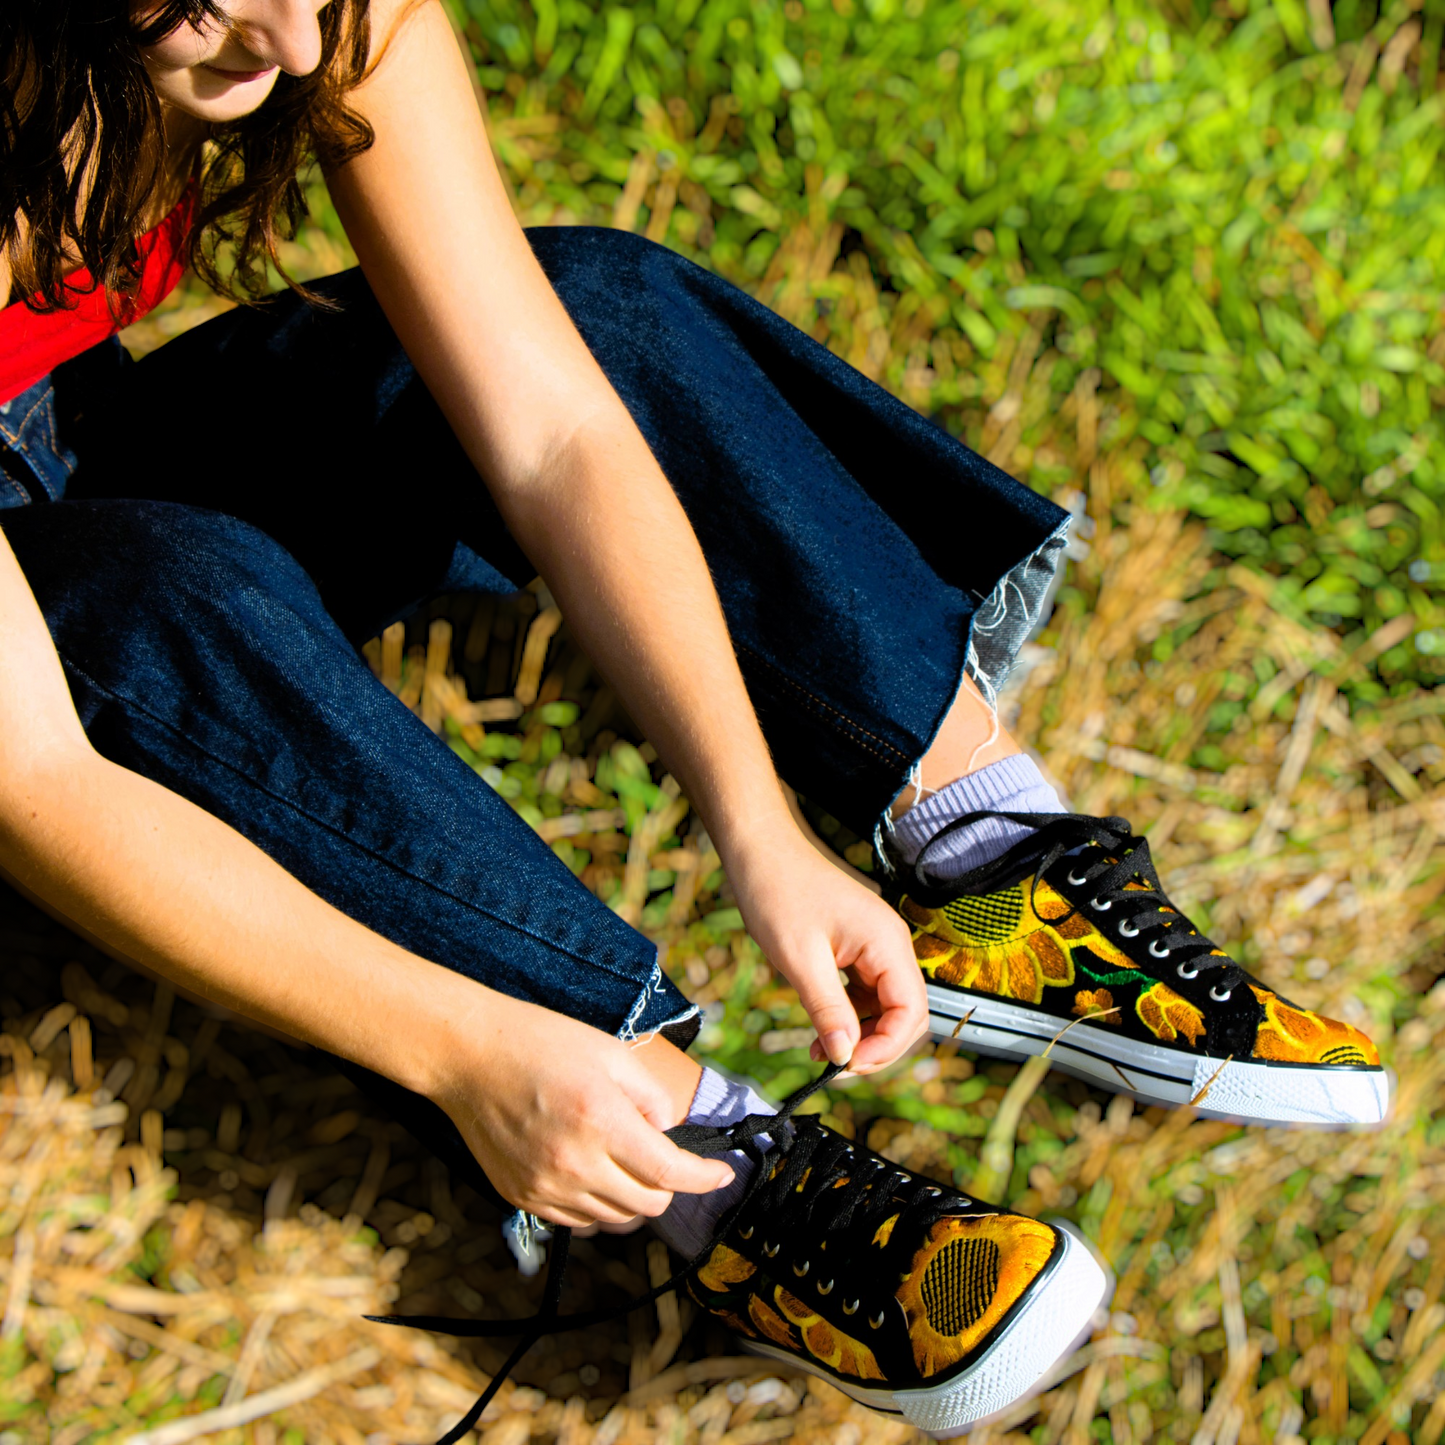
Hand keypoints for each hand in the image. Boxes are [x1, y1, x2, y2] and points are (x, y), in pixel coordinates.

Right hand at [429, 992, 733, 1227]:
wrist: (470, 1056)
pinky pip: (578, 1221)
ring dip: (633, 1196)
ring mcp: (544, 1188)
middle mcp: (574, 1164)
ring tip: (624, 1159)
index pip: (670, 1173)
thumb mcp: (612, 1053)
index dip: (705, 1178)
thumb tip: (667, 1133)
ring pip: (615, 1220)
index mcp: (601, 1122)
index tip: (722, 1174)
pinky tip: (592, 1170)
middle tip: (664, 1156)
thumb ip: (651, 1097)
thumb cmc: (543, 1043)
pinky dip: (597, 1204)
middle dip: (669, 1184)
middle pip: (648, 1204)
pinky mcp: (522, 1197)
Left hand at [726, 826, 927, 1073]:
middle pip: (906, 1014)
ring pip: (886, 1007)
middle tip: (834, 1066)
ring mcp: (875, 946)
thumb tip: (847, 1056)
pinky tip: (821, 1030)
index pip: (912, 1011)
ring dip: (861, 1035)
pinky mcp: (858, 950)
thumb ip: (828, 1009)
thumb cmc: (777, 894)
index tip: (846, 1066)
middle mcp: (890, 944)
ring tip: (820, 1052)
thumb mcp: (800, 959)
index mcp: (887, 942)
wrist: (759, 852)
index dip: (886, 1048)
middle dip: (876, 1047)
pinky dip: (849, 1017)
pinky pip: (867, 994)